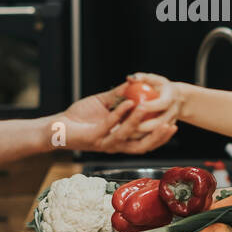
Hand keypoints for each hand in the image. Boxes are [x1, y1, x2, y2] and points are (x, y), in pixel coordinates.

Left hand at [57, 83, 177, 153]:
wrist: (58, 125)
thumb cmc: (80, 116)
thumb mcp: (104, 103)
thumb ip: (119, 96)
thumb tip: (134, 84)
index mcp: (120, 139)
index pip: (145, 142)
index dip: (160, 136)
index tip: (173, 123)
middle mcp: (115, 145)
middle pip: (142, 146)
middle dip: (157, 137)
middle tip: (170, 124)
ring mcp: (104, 143)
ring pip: (127, 137)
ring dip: (139, 123)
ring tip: (149, 109)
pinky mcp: (93, 138)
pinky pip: (110, 125)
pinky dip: (121, 114)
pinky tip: (129, 103)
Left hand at [128, 72, 184, 134]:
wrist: (178, 99)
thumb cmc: (162, 87)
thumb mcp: (154, 80)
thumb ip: (142, 78)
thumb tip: (130, 78)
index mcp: (171, 97)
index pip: (162, 103)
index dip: (151, 106)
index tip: (137, 106)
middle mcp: (173, 112)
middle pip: (160, 122)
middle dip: (144, 125)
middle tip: (127, 124)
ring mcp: (170, 123)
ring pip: (157, 133)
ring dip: (141, 134)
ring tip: (126, 133)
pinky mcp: (166, 131)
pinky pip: (155, 138)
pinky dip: (142, 138)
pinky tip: (129, 136)